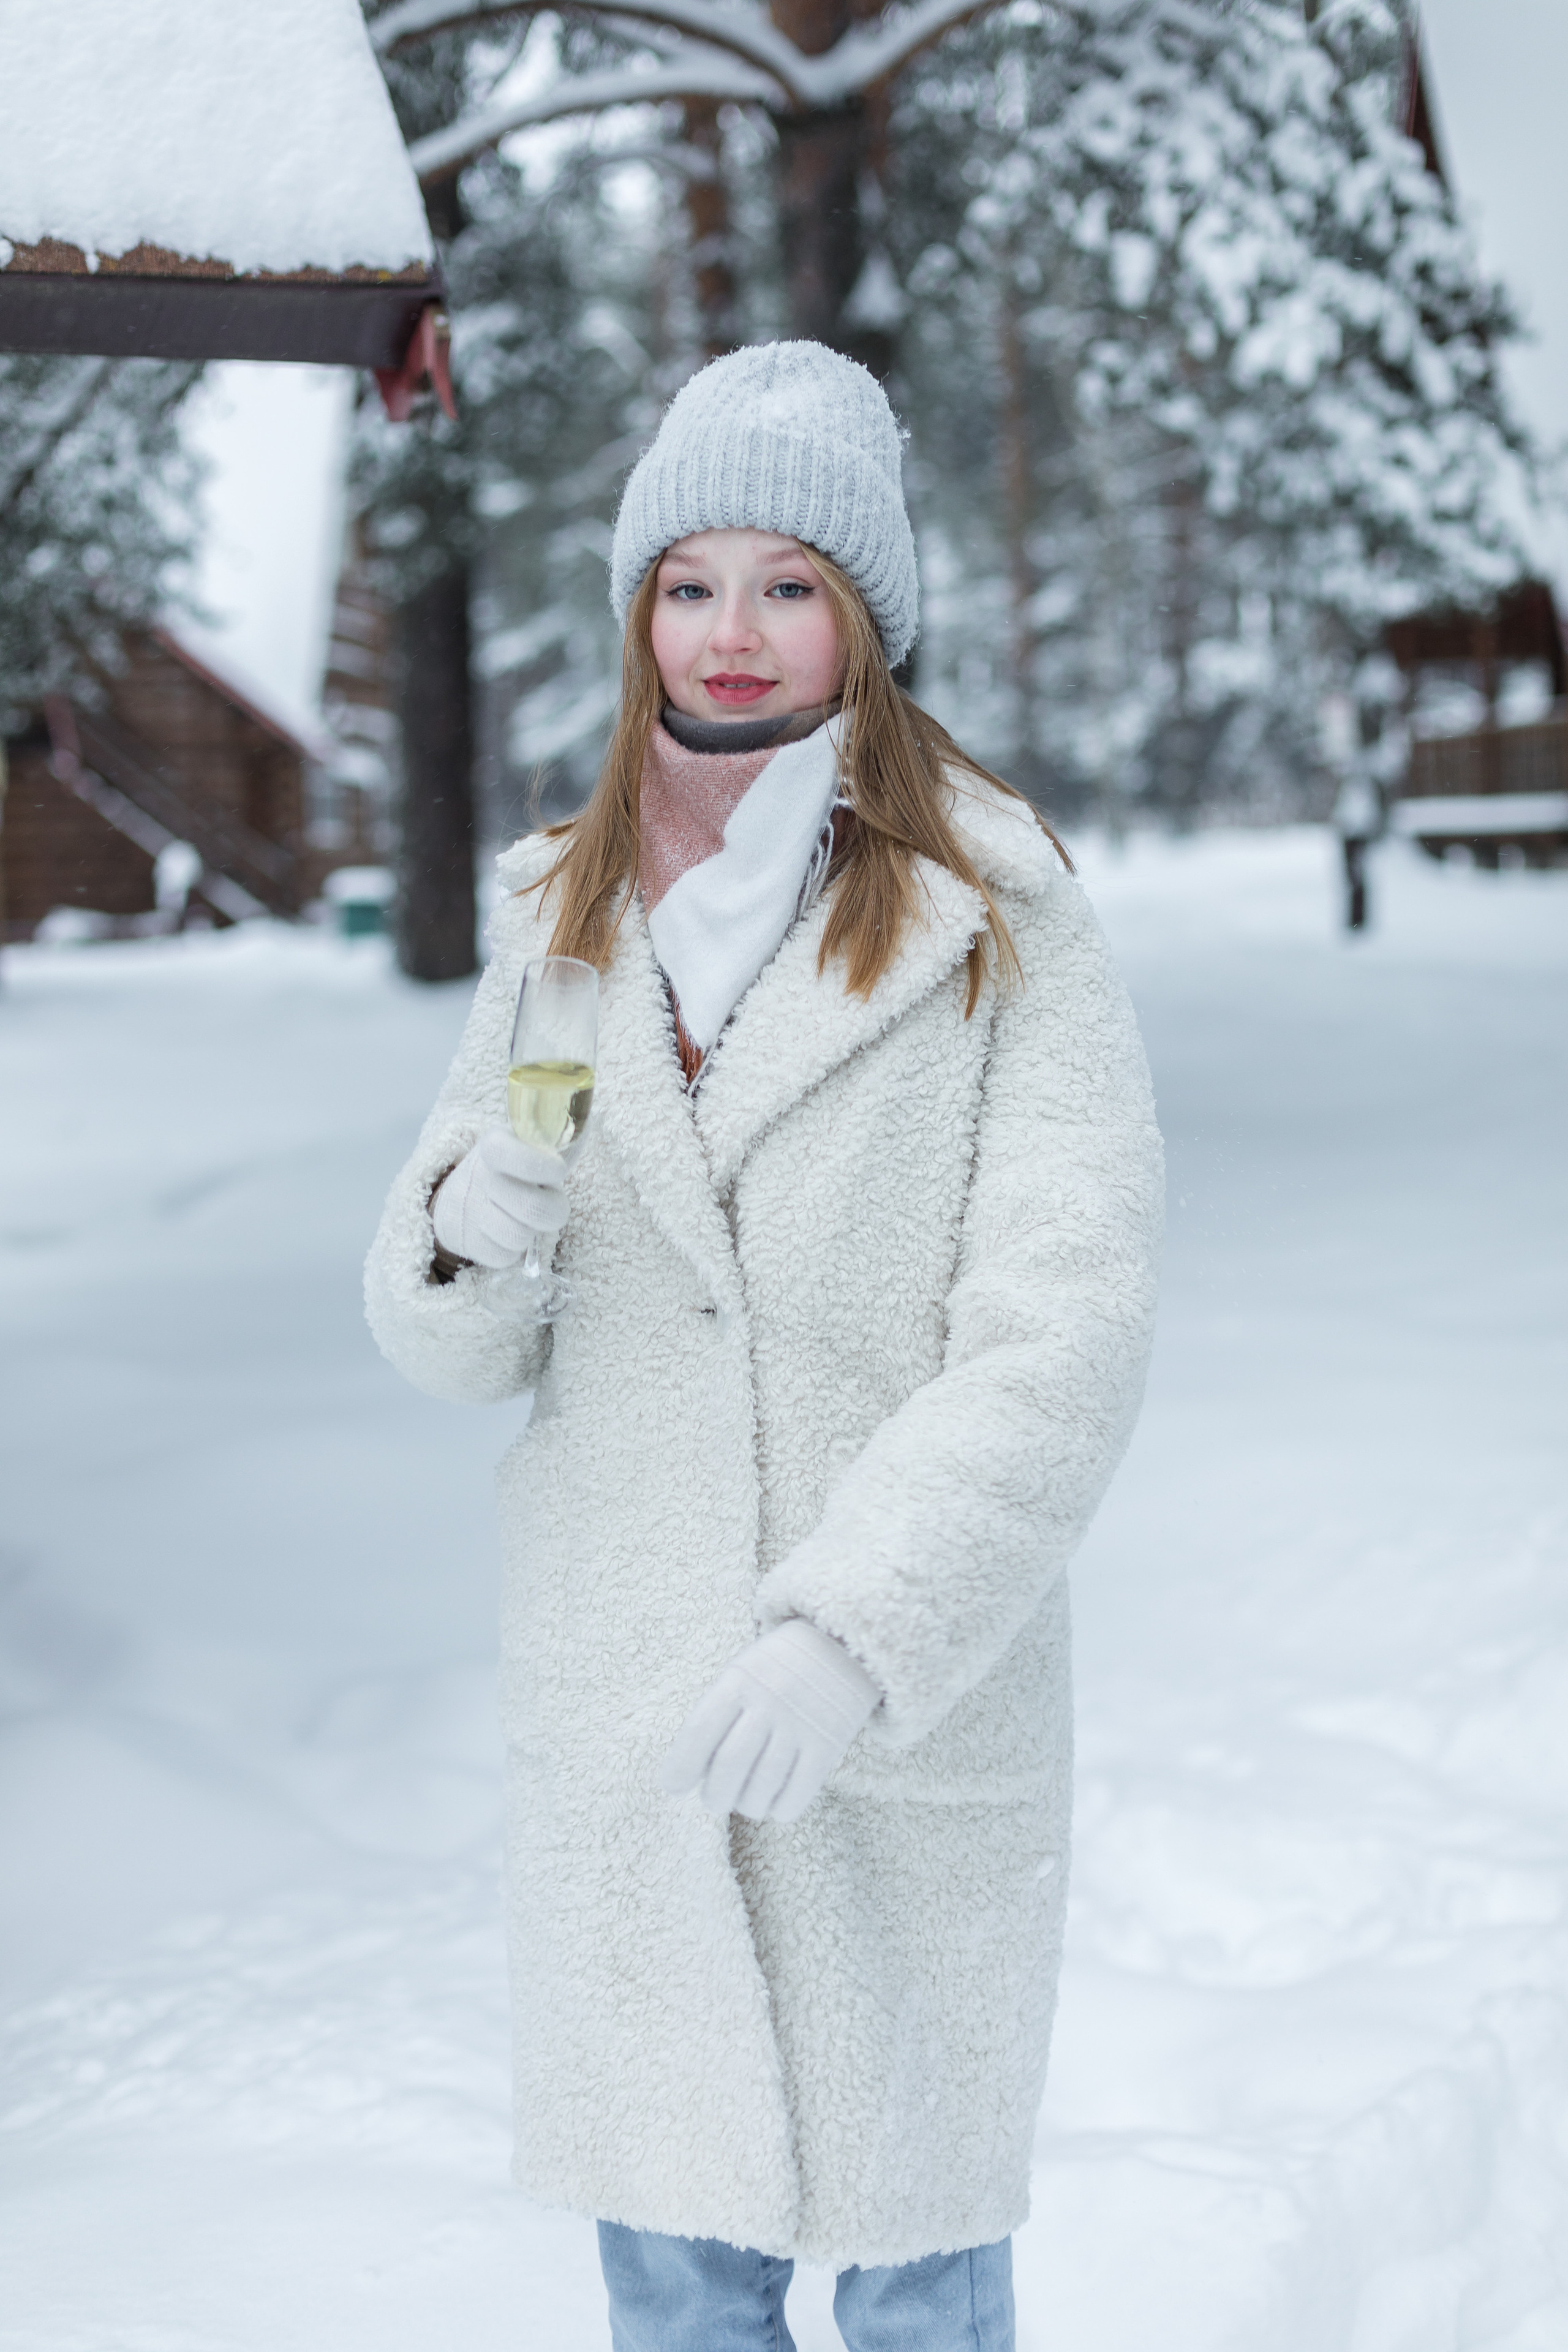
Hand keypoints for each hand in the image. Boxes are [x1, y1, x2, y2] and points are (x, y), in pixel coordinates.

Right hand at [431, 1128, 568, 1269]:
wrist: (463, 1195)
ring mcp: (469, 1209)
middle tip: (551, 1203)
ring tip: (525, 1217)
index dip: (541, 1166)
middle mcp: (479, 1175)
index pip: (511, 1154)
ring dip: (531, 1231)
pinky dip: (513, 1251)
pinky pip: (503, 1257)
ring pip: (518, 1236)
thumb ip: (558, 1138)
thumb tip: (590, 1122)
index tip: (558, 1169)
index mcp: (495, 1144)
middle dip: (552, 1211)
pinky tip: (508, 1233)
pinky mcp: (465, 1240)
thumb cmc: (515, 1169)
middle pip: (532, 1208)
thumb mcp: (529, 1144)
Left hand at [659, 1619, 880, 1823]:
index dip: (681, 1765)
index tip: (672, 1787)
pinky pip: (796, 1794)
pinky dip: (779, 1809)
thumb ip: (716, 1716)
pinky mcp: (827, 1745)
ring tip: (744, 1800)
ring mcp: (800, 1724)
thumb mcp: (740, 1674)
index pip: (701, 1730)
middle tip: (714, 1800)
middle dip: (714, 1795)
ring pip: (762, 1787)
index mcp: (740, 1680)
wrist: (838, 1647)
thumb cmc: (774, 1670)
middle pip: (730, 1765)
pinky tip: (774, 1803)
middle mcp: (770, 1701)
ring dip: (746, 1805)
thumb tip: (684, 1774)